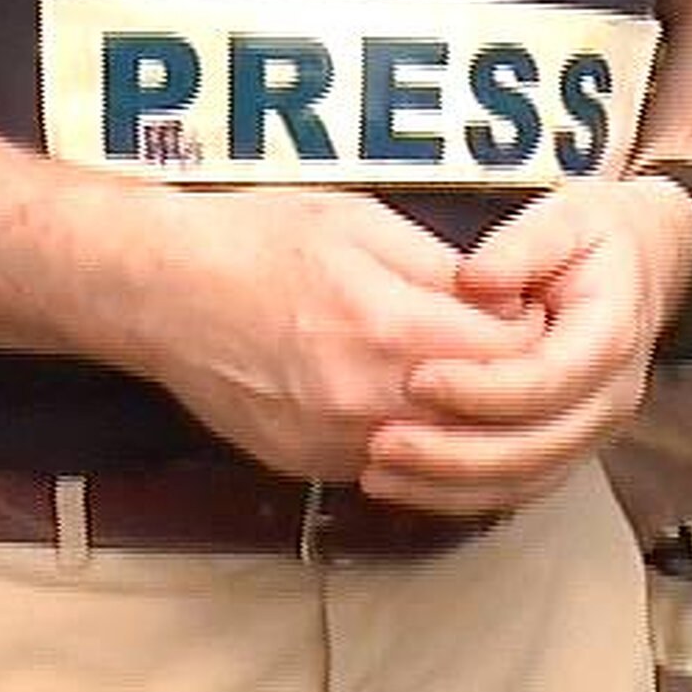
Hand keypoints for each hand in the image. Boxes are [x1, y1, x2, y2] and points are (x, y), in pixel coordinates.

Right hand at [129, 187, 543, 483]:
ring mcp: (332, 443)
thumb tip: (512, 301)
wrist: (159, 290)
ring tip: (454, 362)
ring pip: (440, 448)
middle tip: (503, 337)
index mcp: (391, 329)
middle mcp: (365, 401)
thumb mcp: (369, 226)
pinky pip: (387, 460)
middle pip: (484, 414)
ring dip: (460, 413)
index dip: (532, 328)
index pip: (514, 356)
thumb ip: (448, 272)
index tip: (527, 305)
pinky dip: (410, 434)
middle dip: (506, 378)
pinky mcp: (306, 465)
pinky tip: (402, 391)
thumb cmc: (260, 240)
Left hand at [356, 175, 691, 515]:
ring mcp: (592, 429)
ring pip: (524, 481)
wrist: (640, 265)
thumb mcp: (567, 217)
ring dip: (449, 485)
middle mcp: (610, 396)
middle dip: (455, 453)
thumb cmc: (596, 240)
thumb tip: (474, 278)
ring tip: (381, 469)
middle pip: (536, 448)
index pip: (549, 379)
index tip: (418, 377)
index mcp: (612, 334)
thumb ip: (522, 244)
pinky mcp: (567, 448)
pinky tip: (405, 482)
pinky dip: (458, 494)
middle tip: (384, 440)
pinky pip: (516, 489)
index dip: (482, 388)